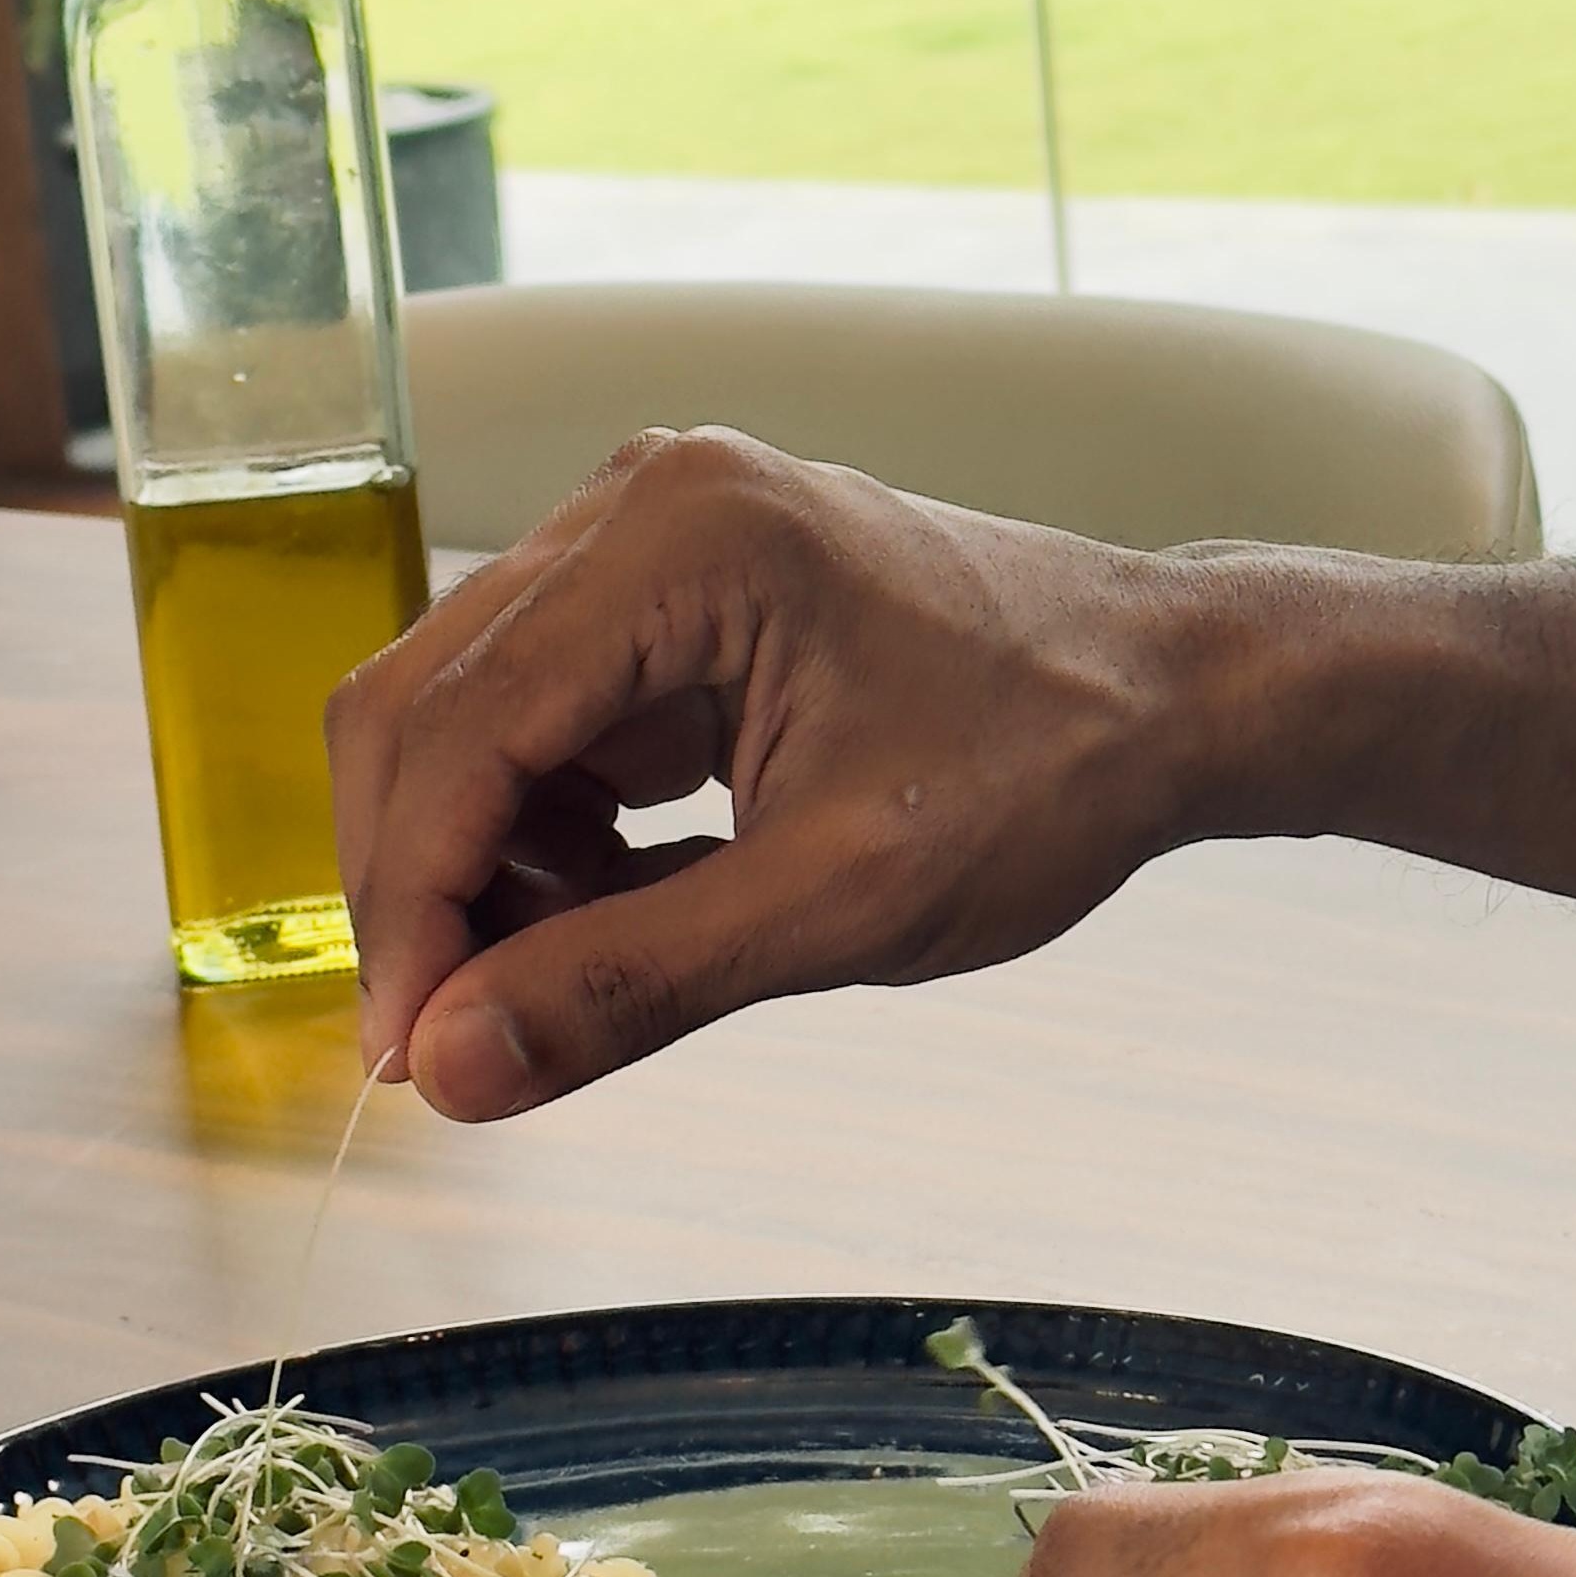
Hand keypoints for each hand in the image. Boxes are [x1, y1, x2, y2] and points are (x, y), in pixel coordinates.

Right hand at [327, 428, 1213, 1114]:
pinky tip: (614, 912)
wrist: (1163, 697)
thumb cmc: (1044, 770)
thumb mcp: (838, 904)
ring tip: (567, 978)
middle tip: (453, 1045)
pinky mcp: (656, 600)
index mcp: (682, 539)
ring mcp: (639, 542)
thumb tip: (455, 1070)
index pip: (457, 733)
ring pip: (462, 724)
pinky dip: (541, 841)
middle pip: (423, 710)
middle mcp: (635, 506)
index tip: (411, 1056)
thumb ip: (631, 984)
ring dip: (481, 871)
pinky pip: (533, 729)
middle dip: (425, 891)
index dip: (412, 909)